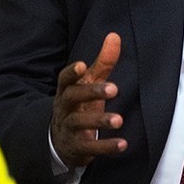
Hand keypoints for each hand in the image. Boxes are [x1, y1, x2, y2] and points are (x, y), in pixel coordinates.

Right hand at [51, 32, 126, 167]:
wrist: (61, 140)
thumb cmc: (80, 103)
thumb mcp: (90, 82)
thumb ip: (103, 61)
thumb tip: (114, 35)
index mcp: (67, 89)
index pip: (64, 79)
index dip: (71, 73)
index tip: (81, 65)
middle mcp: (64, 108)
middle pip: (72, 97)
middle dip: (92, 92)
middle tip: (115, 89)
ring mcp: (68, 128)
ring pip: (80, 123)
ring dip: (100, 121)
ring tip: (120, 120)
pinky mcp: (76, 148)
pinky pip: (90, 148)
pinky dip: (106, 147)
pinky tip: (122, 144)